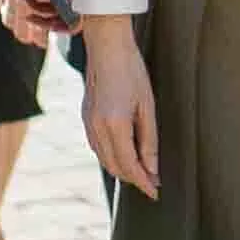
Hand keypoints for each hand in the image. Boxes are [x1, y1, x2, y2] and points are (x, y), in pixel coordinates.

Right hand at [80, 16, 159, 195]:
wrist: (107, 47)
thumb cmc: (132, 71)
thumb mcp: (148, 106)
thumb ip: (149, 141)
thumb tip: (152, 169)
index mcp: (115, 124)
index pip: (129, 165)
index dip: (143, 182)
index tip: (155, 192)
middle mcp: (97, 128)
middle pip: (114, 166)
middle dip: (133, 178)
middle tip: (152, 182)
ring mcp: (88, 123)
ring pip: (104, 159)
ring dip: (122, 169)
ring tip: (141, 171)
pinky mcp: (85, 117)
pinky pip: (97, 147)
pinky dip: (111, 156)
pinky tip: (124, 154)